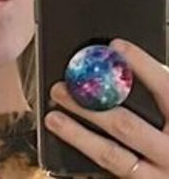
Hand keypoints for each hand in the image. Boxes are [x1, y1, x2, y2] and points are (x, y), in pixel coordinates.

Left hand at [44, 38, 168, 177]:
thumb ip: (158, 95)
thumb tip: (125, 62)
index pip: (166, 89)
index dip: (142, 65)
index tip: (116, 46)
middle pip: (126, 125)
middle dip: (89, 104)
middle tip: (61, 88)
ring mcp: (159, 176)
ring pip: (112, 155)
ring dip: (77, 134)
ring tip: (53, 117)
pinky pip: (110, 173)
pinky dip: (85, 156)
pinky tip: (67, 143)